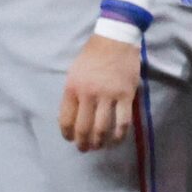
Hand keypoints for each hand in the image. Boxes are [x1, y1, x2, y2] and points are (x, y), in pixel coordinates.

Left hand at [59, 33, 142, 152]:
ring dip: (100, 142)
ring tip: (98, 147)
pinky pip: (123, 122)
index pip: (66, 117)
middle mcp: (88, 94)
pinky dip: (119, 135)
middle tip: (84, 149)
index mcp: (72, 88)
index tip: (69, 139)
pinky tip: (116, 141)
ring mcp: (108, 96)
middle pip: (84, 126)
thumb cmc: (91, 56)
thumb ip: (73, 93)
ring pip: (103, 127)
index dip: (67, 132)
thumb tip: (73, 115)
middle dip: (82, 142)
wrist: (114, 41)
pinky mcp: (126, 96)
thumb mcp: (74, 73)